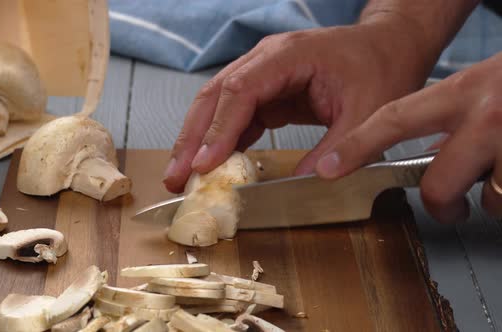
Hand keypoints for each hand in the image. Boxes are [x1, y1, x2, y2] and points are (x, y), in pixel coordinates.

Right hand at [163, 17, 435, 192]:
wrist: (389, 46)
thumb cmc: (381, 68)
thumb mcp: (369, 112)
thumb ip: (338, 149)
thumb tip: (307, 183)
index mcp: (288, 56)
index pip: (240, 91)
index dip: (218, 129)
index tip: (203, 164)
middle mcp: (266, 60)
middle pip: (215, 96)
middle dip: (192, 138)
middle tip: (175, 176)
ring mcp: (263, 73)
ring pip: (217, 105)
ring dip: (198, 141)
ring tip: (182, 175)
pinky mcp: (268, 90)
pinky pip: (236, 114)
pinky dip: (221, 140)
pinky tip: (212, 165)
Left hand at [315, 52, 501, 222]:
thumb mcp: (481, 86)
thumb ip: (448, 118)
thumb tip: (425, 162)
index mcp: (464, 91)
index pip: (395, 119)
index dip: (357, 146)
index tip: (326, 169)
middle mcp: (488, 116)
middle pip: (440, 186)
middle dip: (442, 204)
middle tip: (450, 203)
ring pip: (491, 202)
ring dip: (496, 196)